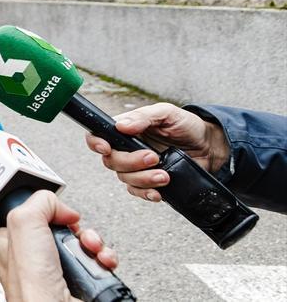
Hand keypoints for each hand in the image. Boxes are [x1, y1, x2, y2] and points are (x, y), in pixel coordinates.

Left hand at [0, 191, 118, 301]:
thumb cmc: (31, 283)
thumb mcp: (23, 221)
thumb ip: (39, 201)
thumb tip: (61, 207)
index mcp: (8, 241)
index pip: (27, 213)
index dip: (45, 210)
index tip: (54, 213)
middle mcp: (31, 256)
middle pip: (60, 226)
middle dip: (76, 227)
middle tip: (75, 232)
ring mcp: (56, 270)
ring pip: (82, 242)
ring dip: (94, 242)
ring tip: (93, 249)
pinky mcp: (79, 282)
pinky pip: (97, 261)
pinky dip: (105, 259)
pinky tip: (102, 261)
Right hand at [84, 103, 230, 202]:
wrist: (210, 147)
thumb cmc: (187, 126)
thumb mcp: (167, 113)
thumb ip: (143, 117)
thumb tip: (121, 126)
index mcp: (126, 129)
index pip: (98, 135)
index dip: (96, 143)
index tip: (106, 148)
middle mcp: (127, 149)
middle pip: (111, 161)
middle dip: (131, 162)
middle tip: (154, 157)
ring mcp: (137, 167)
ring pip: (125, 179)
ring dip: (143, 179)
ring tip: (165, 175)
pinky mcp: (149, 182)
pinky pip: (137, 192)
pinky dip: (146, 193)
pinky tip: (159, 192)